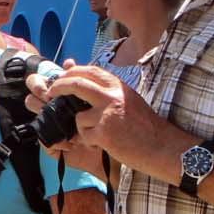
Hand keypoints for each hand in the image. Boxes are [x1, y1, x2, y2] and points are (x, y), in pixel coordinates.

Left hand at [30, 65, 185, 176]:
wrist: (163, 146)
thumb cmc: (145, 125)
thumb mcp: (126, 98)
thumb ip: (104, 88)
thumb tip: (71, 67)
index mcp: (118, 85)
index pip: (88, 70)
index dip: (70, 73)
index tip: (61, 79)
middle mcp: (112, 95)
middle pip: (75, 83)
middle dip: (58, 87)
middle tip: (50, 93)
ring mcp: (107, 114)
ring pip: (78, 115)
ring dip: (82, 126)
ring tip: (99, 133)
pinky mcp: (104, 132)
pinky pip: (84, 134)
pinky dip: (90, 140)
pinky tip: (105, 143)